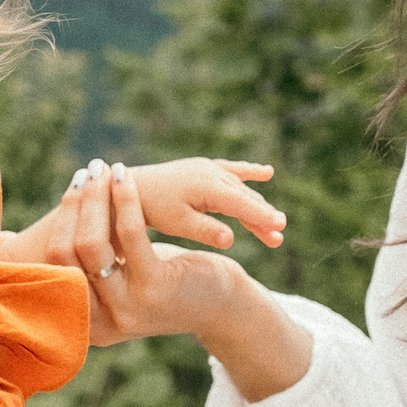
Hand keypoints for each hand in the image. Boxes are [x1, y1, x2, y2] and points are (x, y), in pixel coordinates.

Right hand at [50, 160, 258, 344]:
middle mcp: (102, 323)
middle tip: (86, 174)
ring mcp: (128, 307)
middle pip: (67, 254)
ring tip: (103, 169)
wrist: (220, 306)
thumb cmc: (166, 285)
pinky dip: (124, 200)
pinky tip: (124, 178)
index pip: (53, 267)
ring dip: (96, 198)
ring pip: (92, 243)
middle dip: (74, 206)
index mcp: (88, 324)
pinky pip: (129, 234)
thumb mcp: (122, 286)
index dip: (61, 222)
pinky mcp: (154, 287)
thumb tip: (52, 233)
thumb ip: (90, 272)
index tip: (72, 190)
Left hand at [100, 156, 283, 250]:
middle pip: (244, 198)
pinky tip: (267, 173)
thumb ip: (205, 230)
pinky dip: (248, 173)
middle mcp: (211, 173)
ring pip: (240, 189)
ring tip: (274, 226)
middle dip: (263, 216)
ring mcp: (207, 168)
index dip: (262, 217)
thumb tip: (231, 238)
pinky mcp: (202, 168)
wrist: (125, 189)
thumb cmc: (150, 208)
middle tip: (279, 236)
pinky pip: (231, 171)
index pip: (241, 204)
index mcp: (207, 186)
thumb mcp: (177, 223)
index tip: (280, 228)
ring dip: (256, 206)